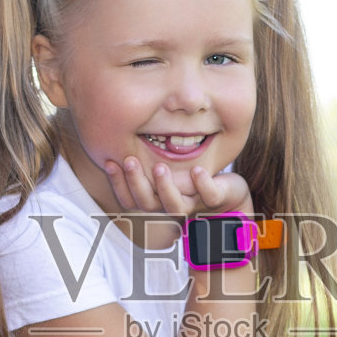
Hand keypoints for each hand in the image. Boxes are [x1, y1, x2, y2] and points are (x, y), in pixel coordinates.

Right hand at [103, 156, 251, 219]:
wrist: (228, 192)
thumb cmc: (190, 176)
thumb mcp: (166, 164)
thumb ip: (147, 155)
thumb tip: (120, 130)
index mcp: (157, 199)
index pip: (129, 199)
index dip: (118, 183)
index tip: (108, 162)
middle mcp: (171, 204)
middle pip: (147, 204)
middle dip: (136, 183)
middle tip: (129, 160)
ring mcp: (194, 203)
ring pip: (175, 206)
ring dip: (165, 187)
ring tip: (159, 166)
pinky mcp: (215, 198)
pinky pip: (209, 195)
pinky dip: (202, 183)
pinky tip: (195, 169)